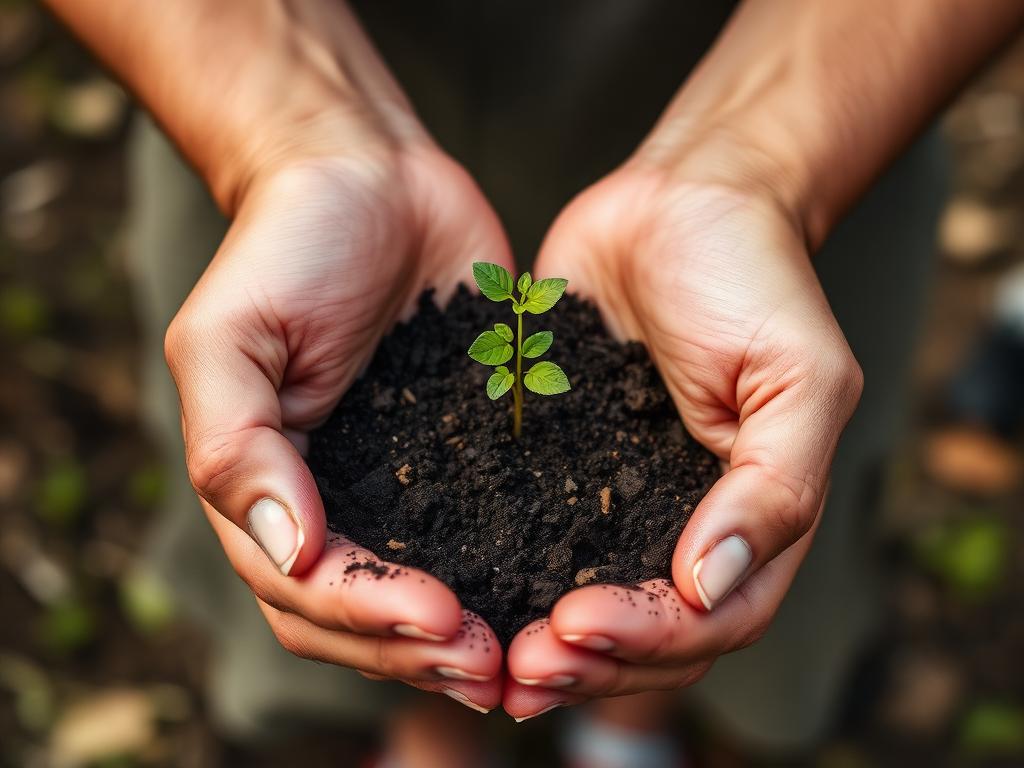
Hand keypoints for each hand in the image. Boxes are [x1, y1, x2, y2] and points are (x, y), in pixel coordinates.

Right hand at [164, 134, 509, 712]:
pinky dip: (518, 576)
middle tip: (493, 667)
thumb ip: (236, 446)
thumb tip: (288, 549)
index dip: (369, 618)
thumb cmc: (287, 245)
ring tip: (529, 659)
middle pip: (367, 618)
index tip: (439, 617)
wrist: (370, 176)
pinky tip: (565, 597)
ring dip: (470, 638)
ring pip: (430, 594)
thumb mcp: (229, 337)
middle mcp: (339, 502)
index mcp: (273, 488)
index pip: (307, 589)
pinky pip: (492, 531)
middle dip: (424, 651)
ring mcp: (406, 483)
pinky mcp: (471, 454)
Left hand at [503, 149, 862, 717]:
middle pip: (637, 637)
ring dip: (531, 639)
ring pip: (574, 602)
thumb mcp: (798, 377)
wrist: (682, 201)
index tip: (578, 624)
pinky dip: (493, 572)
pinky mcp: (551, 460)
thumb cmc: (754, 278)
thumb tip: (711, 588)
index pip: (705, 620)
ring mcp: (609, 498)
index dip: (647, 641)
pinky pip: (519, 532)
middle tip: (517, 667)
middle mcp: (675, 524)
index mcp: (744, 521)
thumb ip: (775, 488)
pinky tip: (446, 584)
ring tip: (478, 649)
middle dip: (581, 663)